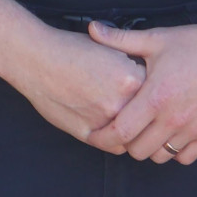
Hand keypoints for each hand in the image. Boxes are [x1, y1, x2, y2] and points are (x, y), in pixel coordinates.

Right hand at [0, 26, 148, 152]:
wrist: (38, 60)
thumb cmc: (74, 51)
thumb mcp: (113, 50)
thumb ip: (134, 69)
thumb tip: (153, 84)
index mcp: (133, 78)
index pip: (158, 96)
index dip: (155, 96)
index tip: (153, 95)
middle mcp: (122, 102)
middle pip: (148, 119)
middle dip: (147, 116)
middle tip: (144, 113)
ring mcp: (104, 120)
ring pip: (134, 135)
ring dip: (133, 131)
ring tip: (130, 122)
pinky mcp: (87, 134)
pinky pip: (114, 146)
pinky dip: (115, 141)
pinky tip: (111, 129)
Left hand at [87, 12, 196, 165]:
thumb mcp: (157, 39)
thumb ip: (120, 39)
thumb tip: (91, 29)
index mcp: (156, 97)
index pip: (119, 132)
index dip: (102, 137)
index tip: (95, 134)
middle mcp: (173, 118)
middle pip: (137, 151)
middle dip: (125, 142)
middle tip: (125, 128)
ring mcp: (194, 128)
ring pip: (160, 156)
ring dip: (150, 147)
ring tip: (148, 130)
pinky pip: (185, 157)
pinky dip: (175, 150)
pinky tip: (172, 134)